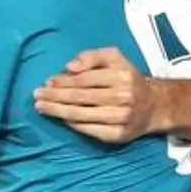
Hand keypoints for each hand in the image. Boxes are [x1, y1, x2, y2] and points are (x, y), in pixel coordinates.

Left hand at [32, 47, 165, 142]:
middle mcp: (123, 97)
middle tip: (37, 96)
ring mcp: (122, 118)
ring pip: (81, 115)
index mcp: (122, 76)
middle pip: (80, 97)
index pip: (85, 79)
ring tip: (41, 107)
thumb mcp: (115, 59)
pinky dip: (73, 124)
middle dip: (55, 97)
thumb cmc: (127, 79)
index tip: (47, 82)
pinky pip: (89, 130)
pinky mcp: (119, 135)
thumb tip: (70, 67)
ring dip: (58, 111)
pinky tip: (61, 119)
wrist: (153, 106)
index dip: (63, 81)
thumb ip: (92, 56)